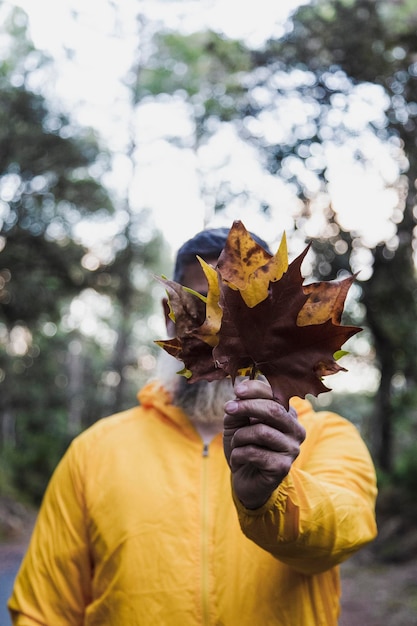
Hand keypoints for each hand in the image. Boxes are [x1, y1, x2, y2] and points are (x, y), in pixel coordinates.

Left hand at [223, 378, 305, 509]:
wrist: (244, 479)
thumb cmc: (243, 445)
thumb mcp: (237, 422)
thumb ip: (239, 407)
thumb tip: (239, 396)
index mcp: (287, 414)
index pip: (275, 394)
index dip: (255, 389)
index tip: (237, 390)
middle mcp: (295, 430)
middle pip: (274, 410)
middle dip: (247, 407)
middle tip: (228, 409)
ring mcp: (292, 449)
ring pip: (262, 432)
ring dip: (240, 436)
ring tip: (236, 443)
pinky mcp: (283, 467)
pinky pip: (254, 453)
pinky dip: (238, 454)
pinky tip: (239, 459)